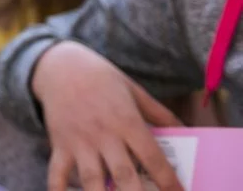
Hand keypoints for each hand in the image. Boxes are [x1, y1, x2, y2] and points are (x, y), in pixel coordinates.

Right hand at [32, 41, 183, 190]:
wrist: (59, 66)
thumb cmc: (101, 78)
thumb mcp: (133, 90)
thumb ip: (159, 112)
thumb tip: (185, 130)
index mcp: (126, 121)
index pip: (152, 157)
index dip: (168, 181)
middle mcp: (103, 134)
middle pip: (123, 174)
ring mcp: (79, 141)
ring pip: (91, 179)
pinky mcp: (59, 144)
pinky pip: (57, 172)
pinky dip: (58, 189)